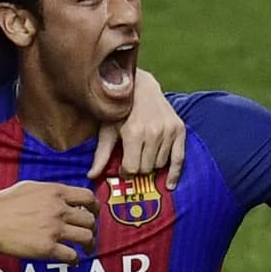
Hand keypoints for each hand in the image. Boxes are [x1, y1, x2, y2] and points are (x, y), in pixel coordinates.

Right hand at [0, 181, 96, 261]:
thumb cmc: (2, 203)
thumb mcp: (29, 187)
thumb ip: (50, 191)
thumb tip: (63, 196)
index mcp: (55, 192)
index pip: (88, 197)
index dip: (95, 207)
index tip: (94, 214)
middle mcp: (59, 209)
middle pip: (90, 220)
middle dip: (93, 229)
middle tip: (89, 235)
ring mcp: (54, 229)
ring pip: (86, 238)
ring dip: (89, 245)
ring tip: (85, 249)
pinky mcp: (47, 248)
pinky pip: (72, 256)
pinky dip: (75, 260)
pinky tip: (72, 261)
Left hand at [87, 69, 184, 187]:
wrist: (141, 87)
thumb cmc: (120, 110)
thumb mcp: (107, 130)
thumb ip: (101, 154)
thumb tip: (91, 176)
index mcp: (134, 133)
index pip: (131, 168)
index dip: (125, 172)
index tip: (122, 168)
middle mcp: (153, 133)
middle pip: (146, 168)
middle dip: (137, 168)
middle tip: (133, 160)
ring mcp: (168, 131)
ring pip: (160, 165)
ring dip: (151, 164)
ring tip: (143, 154)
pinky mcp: (179, 129)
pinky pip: (179, 159)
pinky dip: (174, 174)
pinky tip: (168, 185)